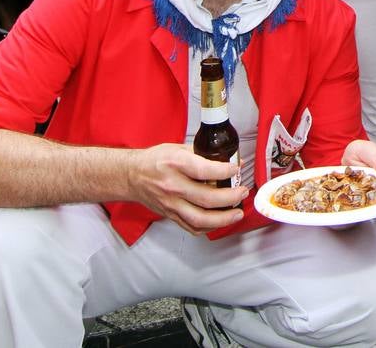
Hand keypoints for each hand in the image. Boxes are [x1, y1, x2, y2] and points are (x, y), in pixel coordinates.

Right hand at [127, 143, 247, 234]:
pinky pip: (192, 227)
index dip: (225, 171)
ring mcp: (171, 204)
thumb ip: (203, 154)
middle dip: (230, 197)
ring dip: (223, 219)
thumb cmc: (156, 159)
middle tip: (242, 191)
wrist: (132, 176)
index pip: (204, 171)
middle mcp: (173, 186)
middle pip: (206, 198)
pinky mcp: (170, 215)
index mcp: (175, 164)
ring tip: (237, 213)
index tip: (237, 169)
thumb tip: (229, 159)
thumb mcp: (179, 148)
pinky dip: (209, 226)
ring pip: (200, 218)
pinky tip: (220, 221)